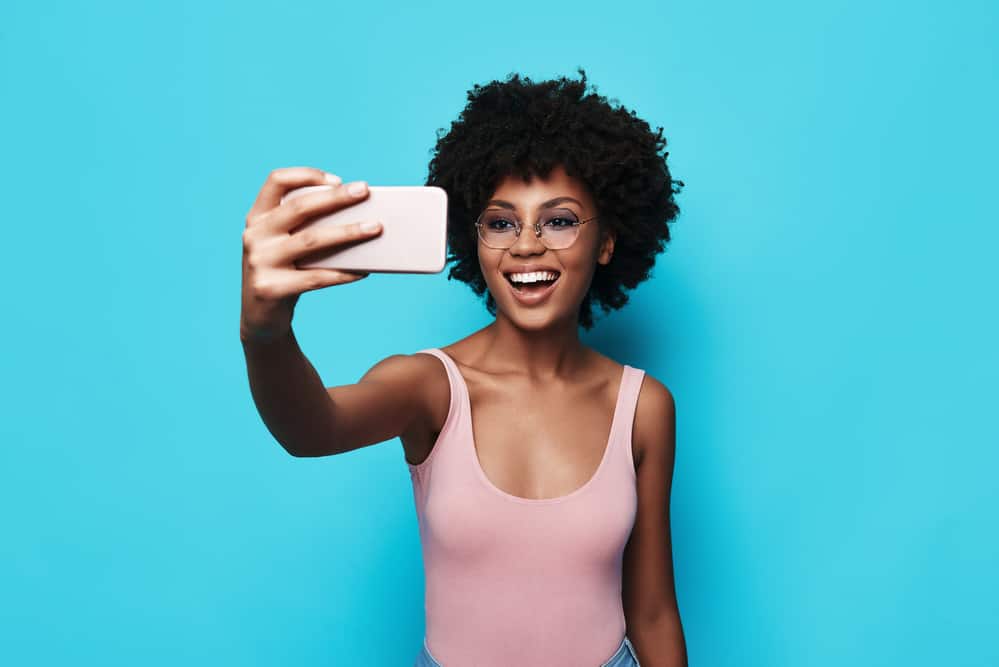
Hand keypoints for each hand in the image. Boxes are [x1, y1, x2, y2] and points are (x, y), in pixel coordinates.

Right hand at [240, 167, 381, 341]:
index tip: (336, 179)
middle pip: (299, 208)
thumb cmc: (283, 273)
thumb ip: (305, 227)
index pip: (276, 181)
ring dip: (347, 232)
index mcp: (257, 218)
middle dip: (335, 197)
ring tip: (375, 228)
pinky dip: (343, 273)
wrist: (260, 318)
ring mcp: (260, 262)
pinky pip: (315, 278)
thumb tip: (357, 214)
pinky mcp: (270, 289)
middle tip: (364, 191)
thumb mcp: (284, 244)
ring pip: (311, 240)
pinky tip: (363, 270)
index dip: (306, 174)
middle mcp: (254, 235)